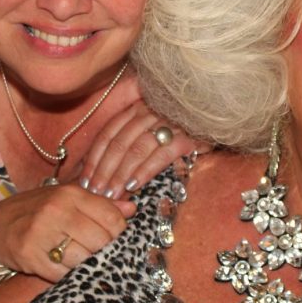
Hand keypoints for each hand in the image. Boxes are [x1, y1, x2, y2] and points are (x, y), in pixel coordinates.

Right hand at [0, 184, 136, 282]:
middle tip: (95, 253)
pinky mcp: (30, 256)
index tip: (111, 239)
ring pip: (85, 259)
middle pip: (102, 241)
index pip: (113, 218)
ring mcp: (42, 233)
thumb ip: (100, 204)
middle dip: (103, 251)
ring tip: (78, 260)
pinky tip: (62, 268)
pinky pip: (64, 274)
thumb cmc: (36, 211)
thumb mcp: (66, 199)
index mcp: (70, 193)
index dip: (118, 233)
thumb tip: (133, 208)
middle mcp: (57, 210)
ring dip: (86, 265)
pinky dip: (68, 275)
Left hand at [78, 102, 209, 199]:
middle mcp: (150, 111)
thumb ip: (126, 143)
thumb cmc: (178, 133)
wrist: (216, 125)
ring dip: (121, 174)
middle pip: (119, 143)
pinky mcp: (187, 137)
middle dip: (104, 171)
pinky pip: (161, 155)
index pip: (107, 133)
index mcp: (136, 108)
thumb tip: (97, 170)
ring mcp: (169, 123)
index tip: (84, 180)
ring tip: (111, 194)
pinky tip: (134, 185)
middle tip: (96, 194)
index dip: (94, 158)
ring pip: (136, 149)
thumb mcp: (150, 131)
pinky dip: (145, 171)